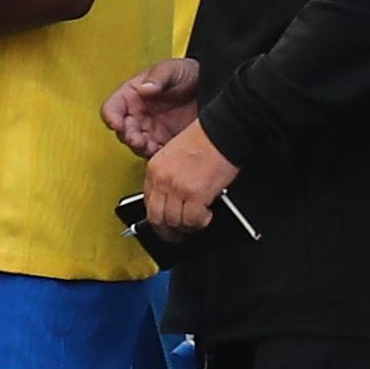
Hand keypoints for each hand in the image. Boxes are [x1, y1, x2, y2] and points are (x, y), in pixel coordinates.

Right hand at [106, 57, 200, 157]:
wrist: (212, 88)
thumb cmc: (188, 74)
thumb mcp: (172, 69)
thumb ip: (158, 76)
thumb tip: (144, 88)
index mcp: (132, 95)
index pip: (112, 108)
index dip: (111, 117)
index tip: (117, 124)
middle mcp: (138, 114)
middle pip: (122, 131)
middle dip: (128, 137)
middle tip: (138, 140)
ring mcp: (151, 130)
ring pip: (136, 145)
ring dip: (141, 149)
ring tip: (151, 147)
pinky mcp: (165, 142)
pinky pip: (155, 154)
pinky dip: (157, 157)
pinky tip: (165, 152)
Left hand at [142, 118, 237, 236]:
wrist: (221, 132)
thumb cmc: (204, 140)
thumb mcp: (174, 155)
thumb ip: (169, 176)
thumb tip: (171, 200)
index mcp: (154, 168)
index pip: (148, 202)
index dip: (157, 217)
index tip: (163, 223)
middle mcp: (162, 180)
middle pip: (156, 218)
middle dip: (167, 231)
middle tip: (177, 235)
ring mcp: (177, 188)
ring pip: (174, 222)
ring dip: (186, 227)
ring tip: (196, 223)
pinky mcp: (195, 195)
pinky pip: (192, 220)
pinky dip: (200, 223)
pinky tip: (206, 216)